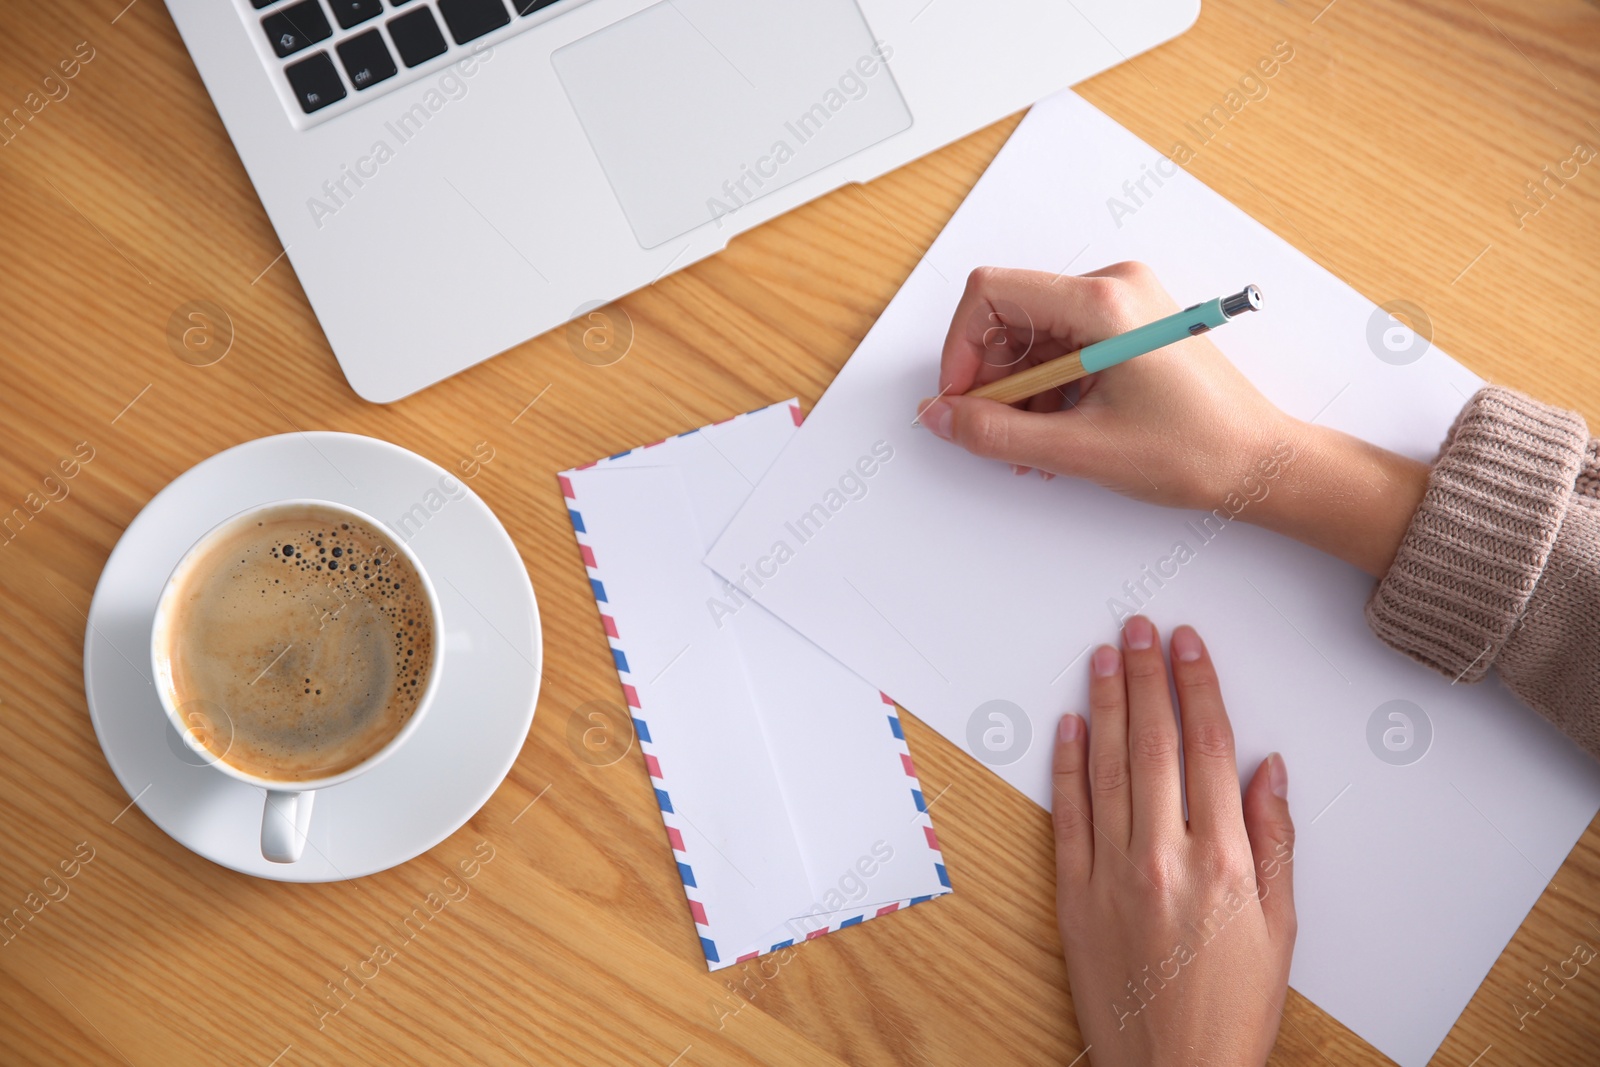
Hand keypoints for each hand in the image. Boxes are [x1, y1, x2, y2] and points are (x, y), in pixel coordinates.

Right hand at [916, 263, 1430, 575]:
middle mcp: (1114, 287)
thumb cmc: (1197, 451)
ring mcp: (1124, 303)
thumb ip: (997, 431)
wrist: (1262, 464)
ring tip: (1030, 446)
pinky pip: (1062, 343)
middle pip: (1010, 314)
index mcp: (1104, 302)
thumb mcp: (1080, 449)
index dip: (961, 348)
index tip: (960, 398)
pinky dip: (1046, 387)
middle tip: (993, 432)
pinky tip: (1053, 433)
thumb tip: (941, 416)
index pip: (992, 292)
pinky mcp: (1130, 325)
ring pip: (1033, 334)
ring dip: (1018, 390)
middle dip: (991, 377)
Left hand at [1053, 617, 1295, 1066]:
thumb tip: (1269, 769)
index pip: (1208, 748)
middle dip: (1146, 676)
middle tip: (1138, 628)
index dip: (1198, 687)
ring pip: (1106, 767)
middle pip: (1154, 743)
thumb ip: (1274, 840)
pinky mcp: (1073, 894)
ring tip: (1103, 656)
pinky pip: (1068, 814)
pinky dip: (1067, 765)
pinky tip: (1068, 725)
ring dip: (1103, 704)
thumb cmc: (1233, 1007)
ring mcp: (1113, 873)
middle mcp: (1165, 857)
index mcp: (1224, 862)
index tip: (1189, 646)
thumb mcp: (1280, 927)